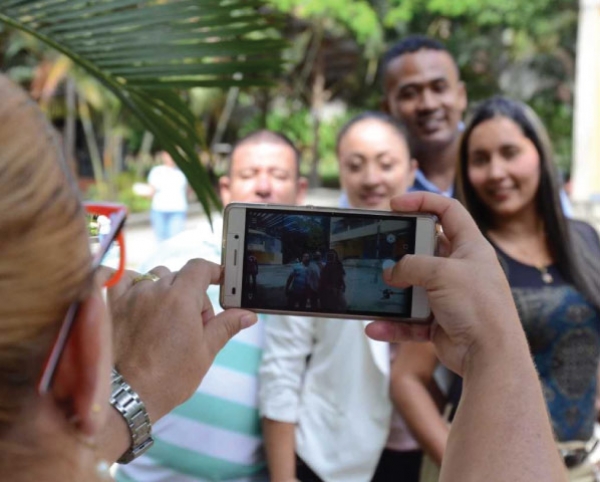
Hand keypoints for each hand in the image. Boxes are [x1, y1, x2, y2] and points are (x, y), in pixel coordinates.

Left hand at [107, 259, 256, 421]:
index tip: (220, 281)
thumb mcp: (205, 352)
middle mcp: (154, 290)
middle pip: (178, 275)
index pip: (200, 267)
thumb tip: (248, 315)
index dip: (213, 272)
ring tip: (165, 319)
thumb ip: (226, 326)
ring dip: (163, 290)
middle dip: (191, 293)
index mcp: (181, 298)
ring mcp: (130, 295)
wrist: (126, 397)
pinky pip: (121, 280)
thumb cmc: (168, 378)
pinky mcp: (111, 304)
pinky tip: (137, 300)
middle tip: (193, 323)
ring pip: (152, 278)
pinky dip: (131, 285)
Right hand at [365, 192, 521, 375]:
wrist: (490, 356)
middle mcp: (460, 269)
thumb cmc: (478, 306)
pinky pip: (409, 319)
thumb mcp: (441, 273)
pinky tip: (375, 326)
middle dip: (401, 250)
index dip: (423, 201)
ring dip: (393, 291)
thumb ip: (410, 266)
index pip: (448, 211)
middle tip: (380, 249)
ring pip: (412, 286)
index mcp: (470, 247)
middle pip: (424, 249)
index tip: (395, 205)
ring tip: (374, 290)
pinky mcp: (438, 321)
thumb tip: (390, 273)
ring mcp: (448, 296)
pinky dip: (393, 323)